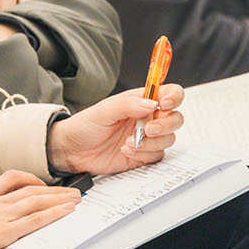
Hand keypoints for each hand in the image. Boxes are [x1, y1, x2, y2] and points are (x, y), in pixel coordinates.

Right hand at [0, 170, 81, 248]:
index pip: (11, 179)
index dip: (31, 180)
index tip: (42, 184)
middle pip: (30, 189)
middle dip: (53, 190)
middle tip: (71, 191)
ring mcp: (1, 215)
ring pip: (36, 201)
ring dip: (59, 199)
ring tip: (75, 199)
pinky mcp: (5, 231)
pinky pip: (34, 219)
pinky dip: (52, 214)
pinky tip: (65, 213)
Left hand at [46, 84, 183, 175]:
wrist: (73, 151)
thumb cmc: (85, 126)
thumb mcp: (104, 110)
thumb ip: (128, 105)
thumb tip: (151, 103)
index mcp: (140, 101)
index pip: (169, 93)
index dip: (173, 97)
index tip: (164, 104)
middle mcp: (147, 118)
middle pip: (175, 118)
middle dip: (166, 124)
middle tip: (147, 129)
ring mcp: (146, 137)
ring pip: (168, 139)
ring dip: (151, 142)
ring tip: (129, 142)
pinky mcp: (143, 155)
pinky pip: (157, 155)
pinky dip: (144, 154)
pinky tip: (127, 151)